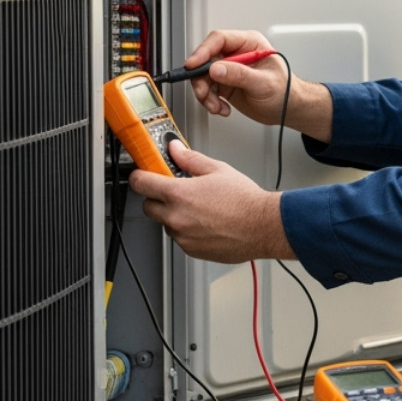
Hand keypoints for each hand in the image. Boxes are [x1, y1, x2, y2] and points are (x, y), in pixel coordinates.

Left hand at [128, 141, 296, 263]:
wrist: (263, 226)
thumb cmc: (245, 200)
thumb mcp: (218, 170)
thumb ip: (191, 159)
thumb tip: (176, 150)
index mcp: (178, 193)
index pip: (141, 183)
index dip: (139, 177)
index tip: (142, 175)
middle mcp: (176, 217)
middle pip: (148, 206)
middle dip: (157, 198)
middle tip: (175, 192)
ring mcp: (182, 236)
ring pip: (166, 223)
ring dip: (174, 216)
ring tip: (200, 209)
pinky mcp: (191, 250)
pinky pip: (181, 238)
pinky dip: (188, 231)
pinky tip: (207, 223)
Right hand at [184, 29, 290, 123]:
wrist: (287, 109)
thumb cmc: (285, 91)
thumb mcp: (264, 82)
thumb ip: (240, 75)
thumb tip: (216, 68)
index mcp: (249, 44)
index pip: (219, 39)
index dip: (204, 51)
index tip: (194, 64)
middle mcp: (236, 54)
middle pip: (206, 58)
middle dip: (201, 78)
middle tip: (203, 92)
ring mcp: (229, 69)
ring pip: (203, 76)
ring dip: (205, 93)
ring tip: (216, 105)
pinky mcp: (224, 84)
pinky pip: (207, 90)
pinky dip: (210, 101)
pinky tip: (222, 108)